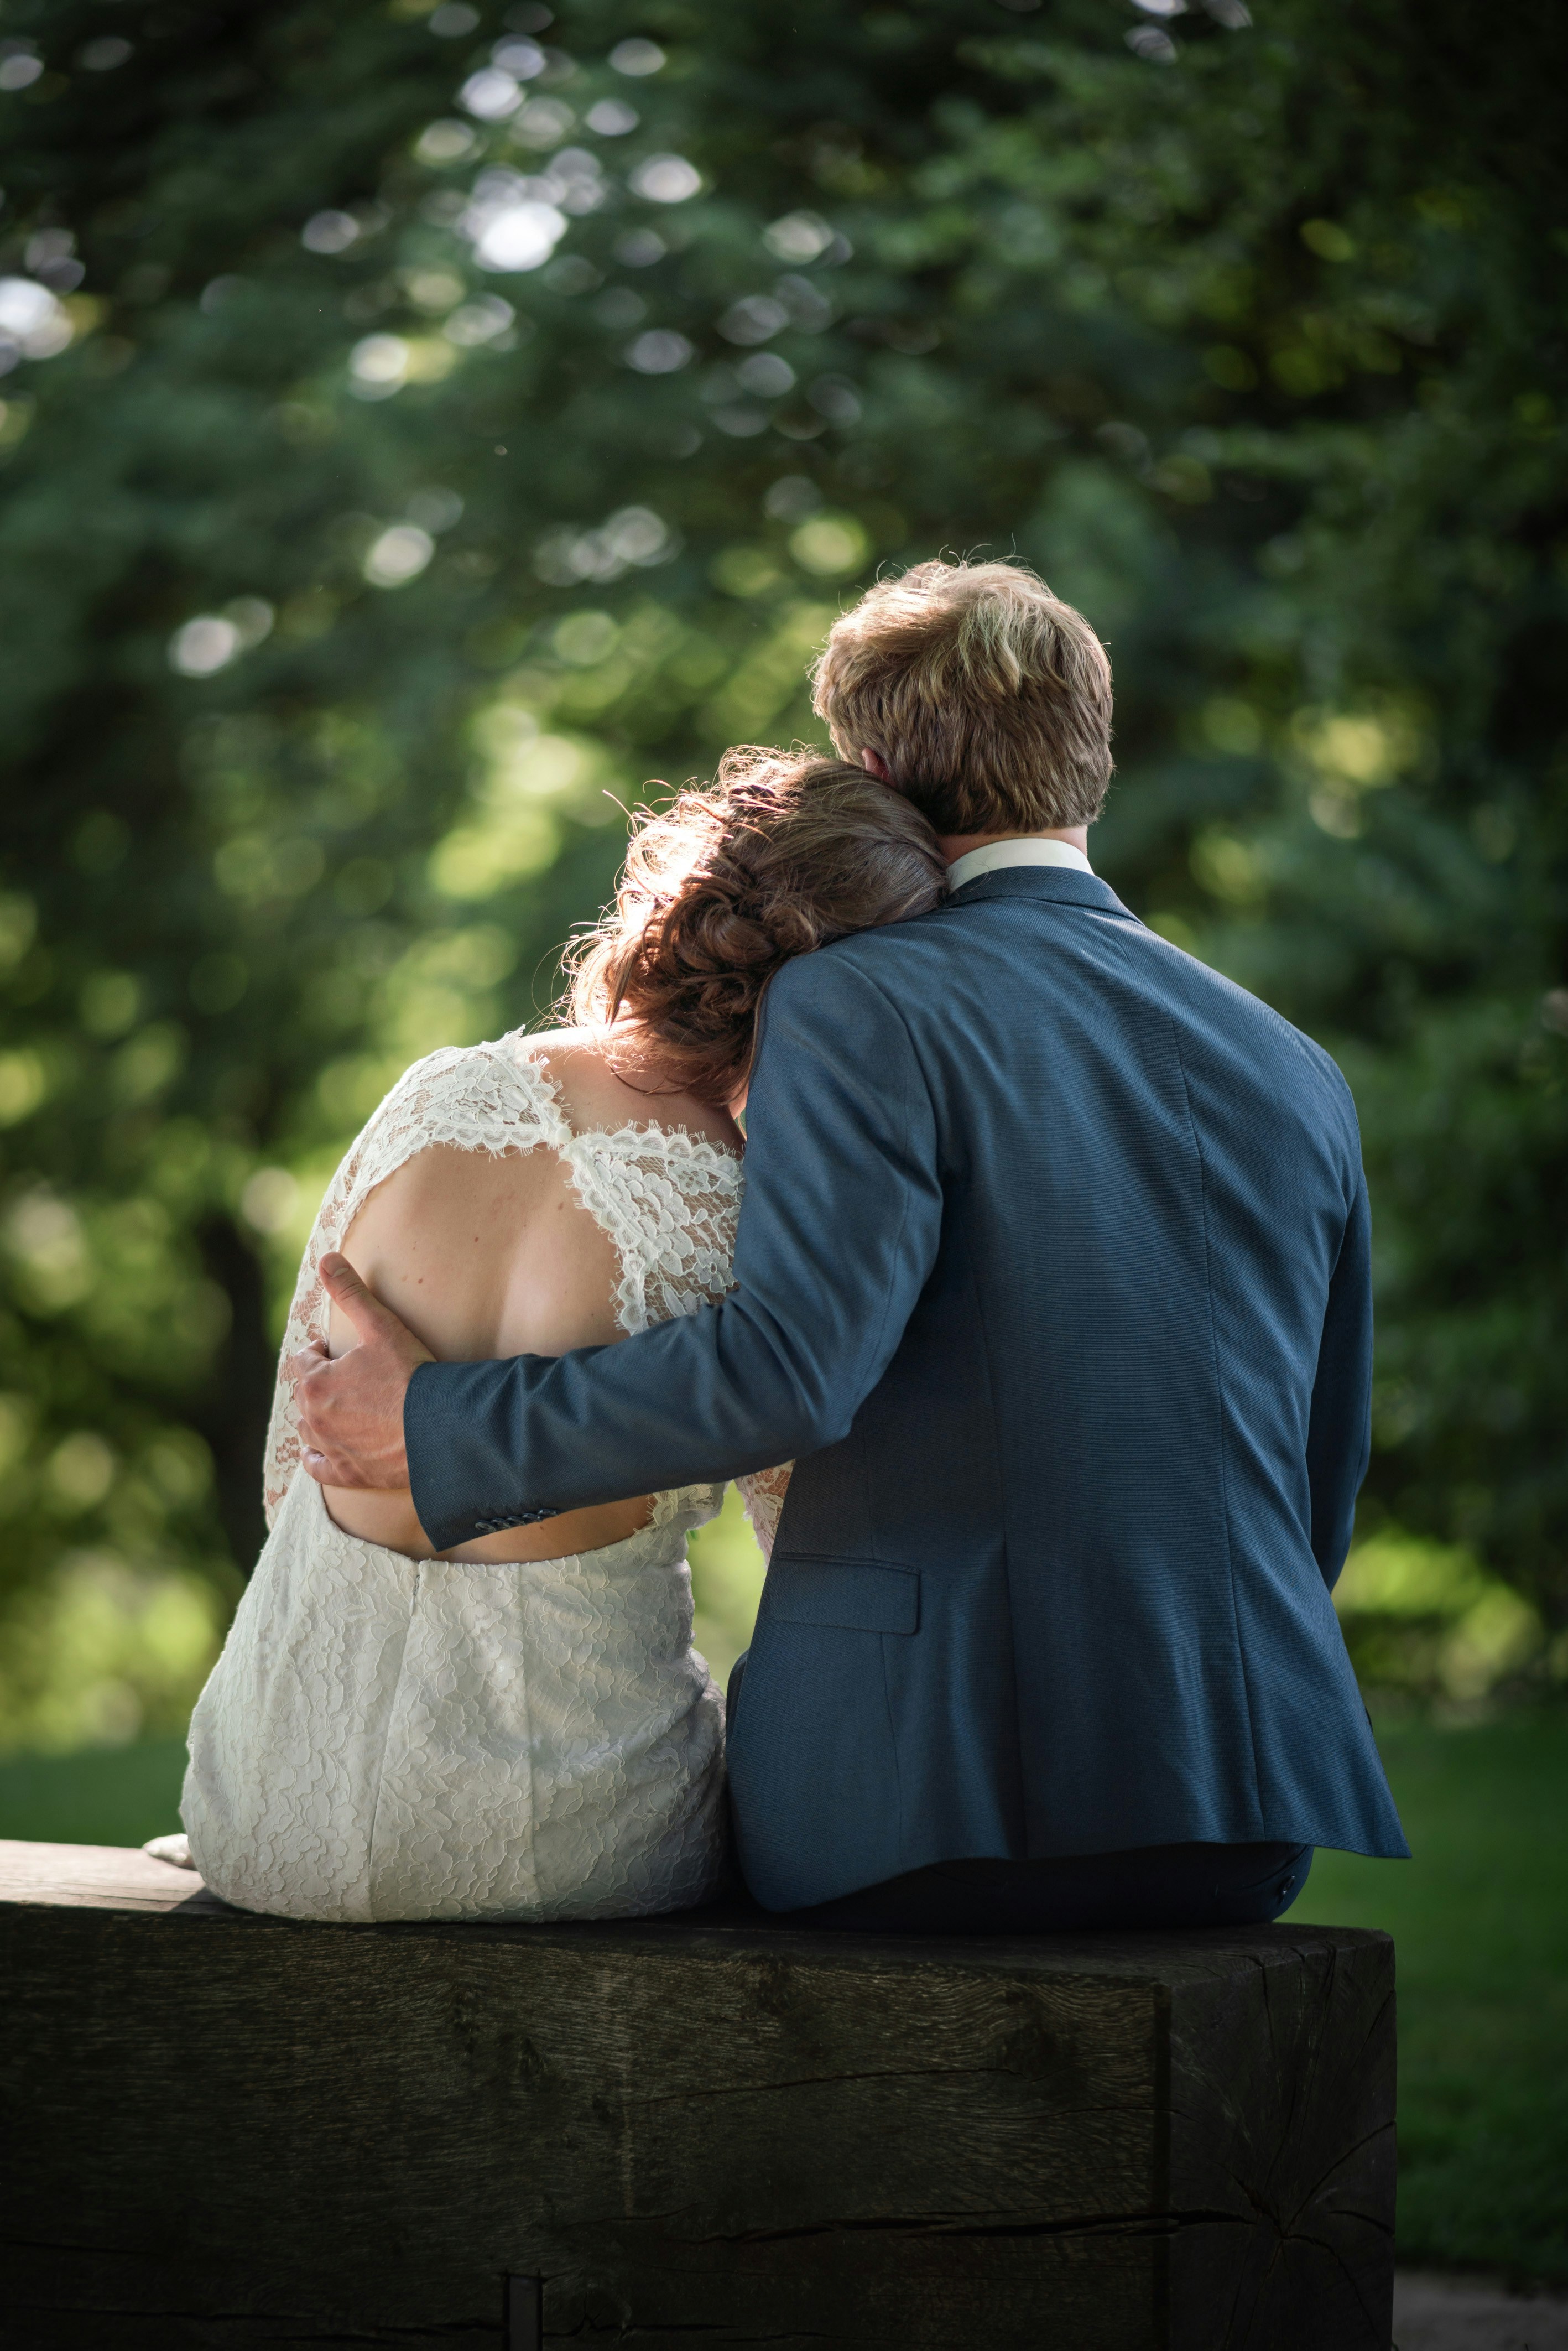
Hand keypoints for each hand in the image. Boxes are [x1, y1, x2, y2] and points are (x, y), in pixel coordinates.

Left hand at [285, 1253, 432, 1489]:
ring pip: (308, 1429)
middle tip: (346, 1375)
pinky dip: (315, 1458)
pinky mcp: (348, 1474)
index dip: (321, 1352)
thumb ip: (350, 1292)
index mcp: (316, 1383)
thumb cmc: (411, 1375)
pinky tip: (317, 1452)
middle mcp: (315, 1418)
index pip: (305, 1360)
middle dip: (320, 1382)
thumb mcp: (380, 1326)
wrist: (439, 1430)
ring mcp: (330, 1449)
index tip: (337, 1350)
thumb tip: (325, 1258)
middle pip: (305, 1394)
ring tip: (339, 1407)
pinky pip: (317, 1467)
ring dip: (317, 1416)